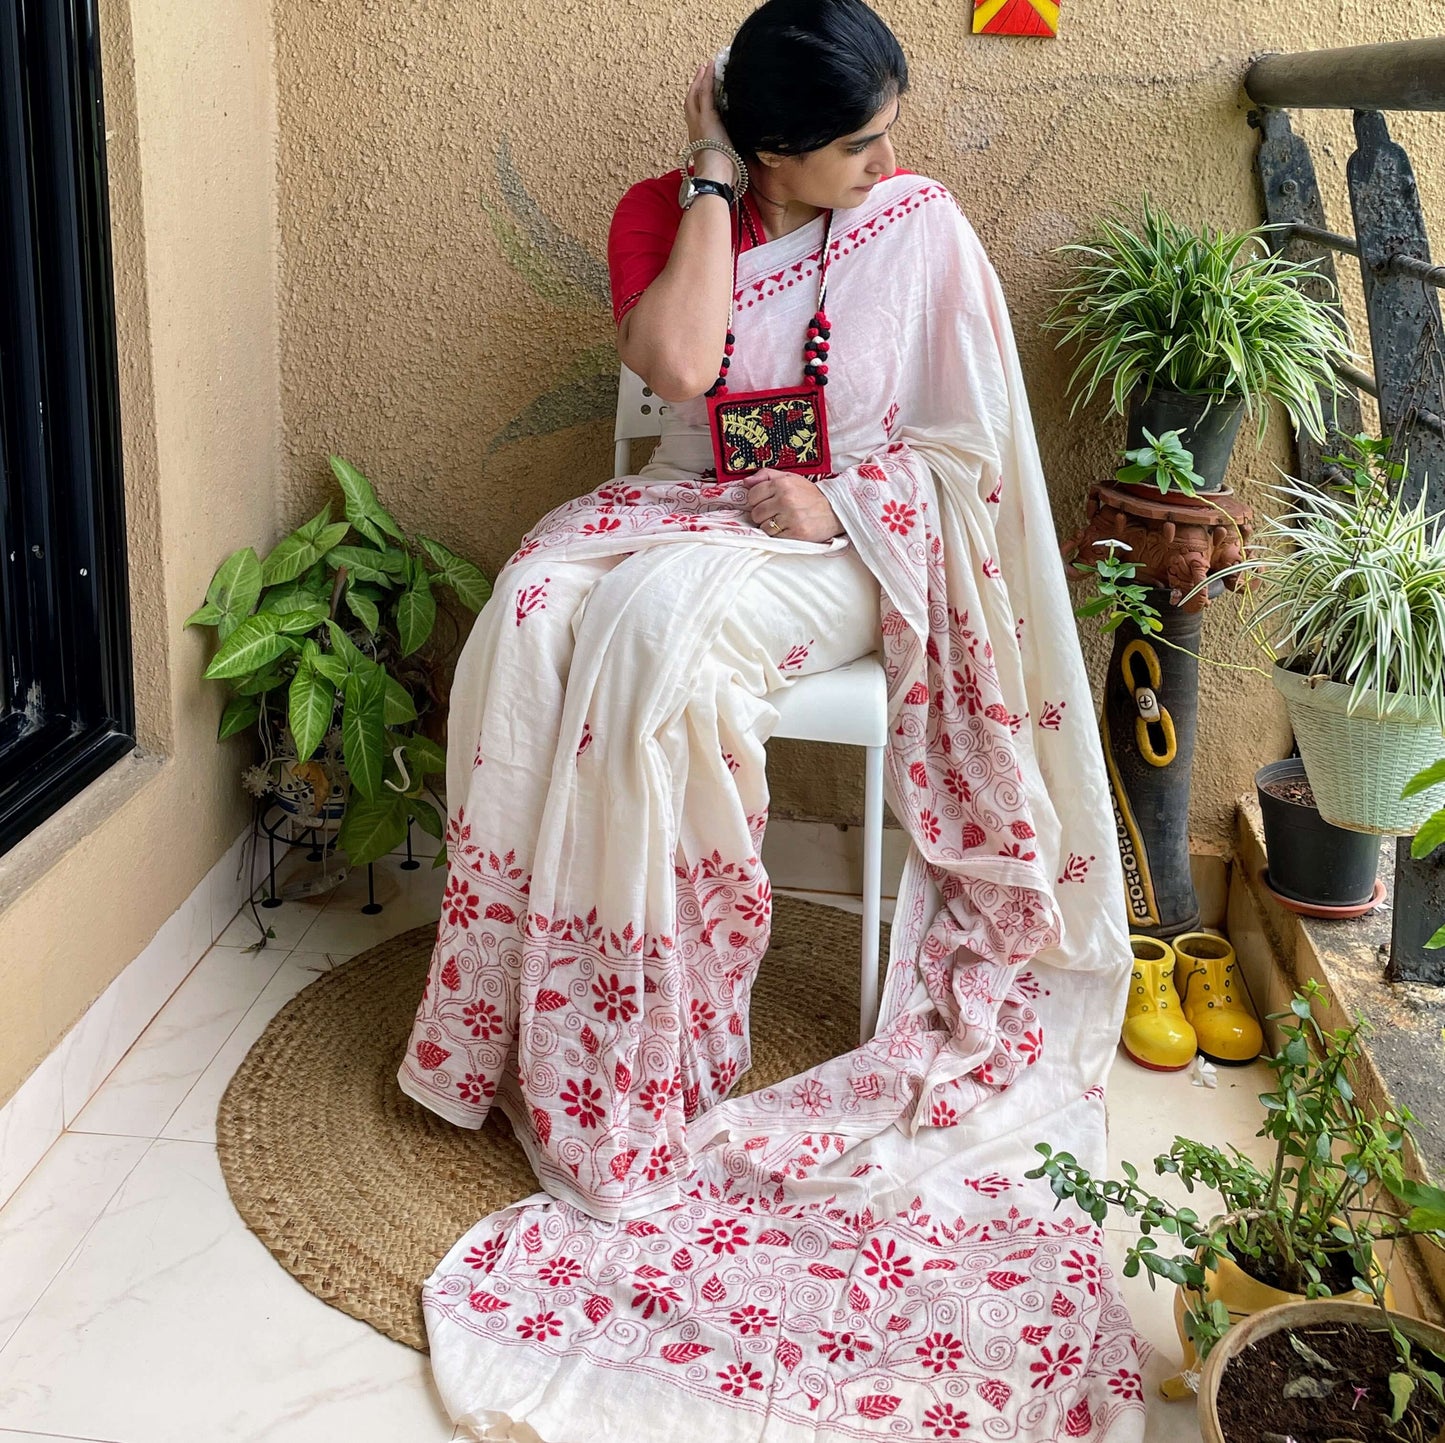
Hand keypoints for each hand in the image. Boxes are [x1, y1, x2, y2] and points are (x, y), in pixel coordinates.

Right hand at [684, 61, 733, 182]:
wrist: (714, 176)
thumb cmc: (720, 176)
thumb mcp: (724, 161)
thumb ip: (728, 154)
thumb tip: (740, 155)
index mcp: (698, 141)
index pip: (696, 118)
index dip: (698, 105)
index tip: (701, 95)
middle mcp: (694, 129)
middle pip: (691, 103)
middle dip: (695, 87)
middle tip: (700, 74)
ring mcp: (698, 122)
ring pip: (696, 95)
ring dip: (700, 80)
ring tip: (705, 67)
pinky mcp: (706, 117)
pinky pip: (705, 93)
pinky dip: (707, 79)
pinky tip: (710, 68)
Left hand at [744, 469, 844, 543]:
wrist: (835, 510)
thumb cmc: (810, 495)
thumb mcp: (791, 478)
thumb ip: (767, 476)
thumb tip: (746, 482)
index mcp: (782, 484)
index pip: (753, 495)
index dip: (757, 501)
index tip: (767, 503)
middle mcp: (785, 499)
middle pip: (756, 513)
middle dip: (763, 515)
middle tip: (775, 513)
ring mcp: (791, 517)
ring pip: (764, 526)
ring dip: (770, 526)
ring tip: (783, 521)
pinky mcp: (796, 533)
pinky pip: (775, 537)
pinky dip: (779, 535)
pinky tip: (789, 528)